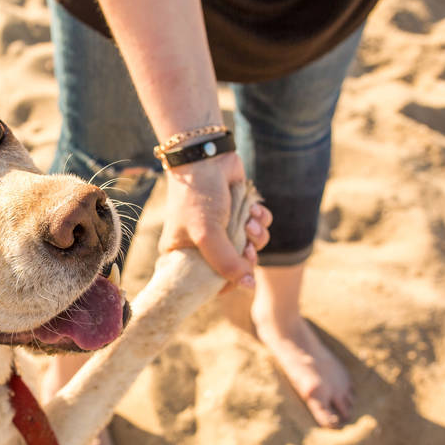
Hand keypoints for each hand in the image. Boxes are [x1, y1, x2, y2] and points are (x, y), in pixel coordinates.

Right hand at [158, 152, 270, 287]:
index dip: (225, 285)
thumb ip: (227, 264)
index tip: (236, 279)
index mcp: (183, 256)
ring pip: (252, 249)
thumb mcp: (208, 234)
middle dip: (245, 259)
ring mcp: (224, 230)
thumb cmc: (198, 197)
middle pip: (234, 269)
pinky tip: (252, 209)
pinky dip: (260, 220)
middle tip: (247, 250)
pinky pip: (259, 228)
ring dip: (256, 237)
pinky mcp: (241, 214)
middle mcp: (203, 246)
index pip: (205, 284)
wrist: (207, 157)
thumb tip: (249, 286)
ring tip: (248, 221)